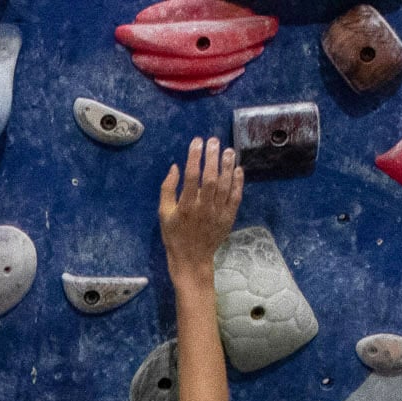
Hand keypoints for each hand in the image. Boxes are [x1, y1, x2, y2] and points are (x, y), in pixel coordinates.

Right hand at [158, 137, 241, 267]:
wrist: (192, 259)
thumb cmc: (175, 235)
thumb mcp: (164, 214)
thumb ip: (167, 189)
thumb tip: (175, 167)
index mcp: (185, 206)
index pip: (191, 176)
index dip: (194, 156)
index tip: (197, 141)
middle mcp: (203, 208)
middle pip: (210, 178)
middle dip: (212, 157)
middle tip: (214, 141)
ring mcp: (218, 213)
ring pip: (225, 186)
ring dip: (227, 166)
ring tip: (229, 150)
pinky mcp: (228, 218)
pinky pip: (235, 198)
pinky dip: (238, 183)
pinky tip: (238, 169)